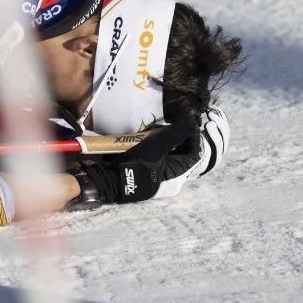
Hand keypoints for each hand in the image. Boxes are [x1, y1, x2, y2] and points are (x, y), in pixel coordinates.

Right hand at [65, 108, 229, 208]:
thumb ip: (175, 134)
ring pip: (169, 157)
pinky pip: (157, 161)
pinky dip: (155, 150)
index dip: (193, 136)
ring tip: (157, 131)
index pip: (195, 153)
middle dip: (178, 138)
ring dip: (165, 143)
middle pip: (182, 154)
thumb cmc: (136, 164)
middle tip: (170, 124)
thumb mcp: (156, 146)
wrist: (108, 180)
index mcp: (178, 175)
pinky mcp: (146, 177)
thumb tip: (193, 122)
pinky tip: (147, 140)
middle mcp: (172, 180)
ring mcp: (158, 179)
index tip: (187, 121)